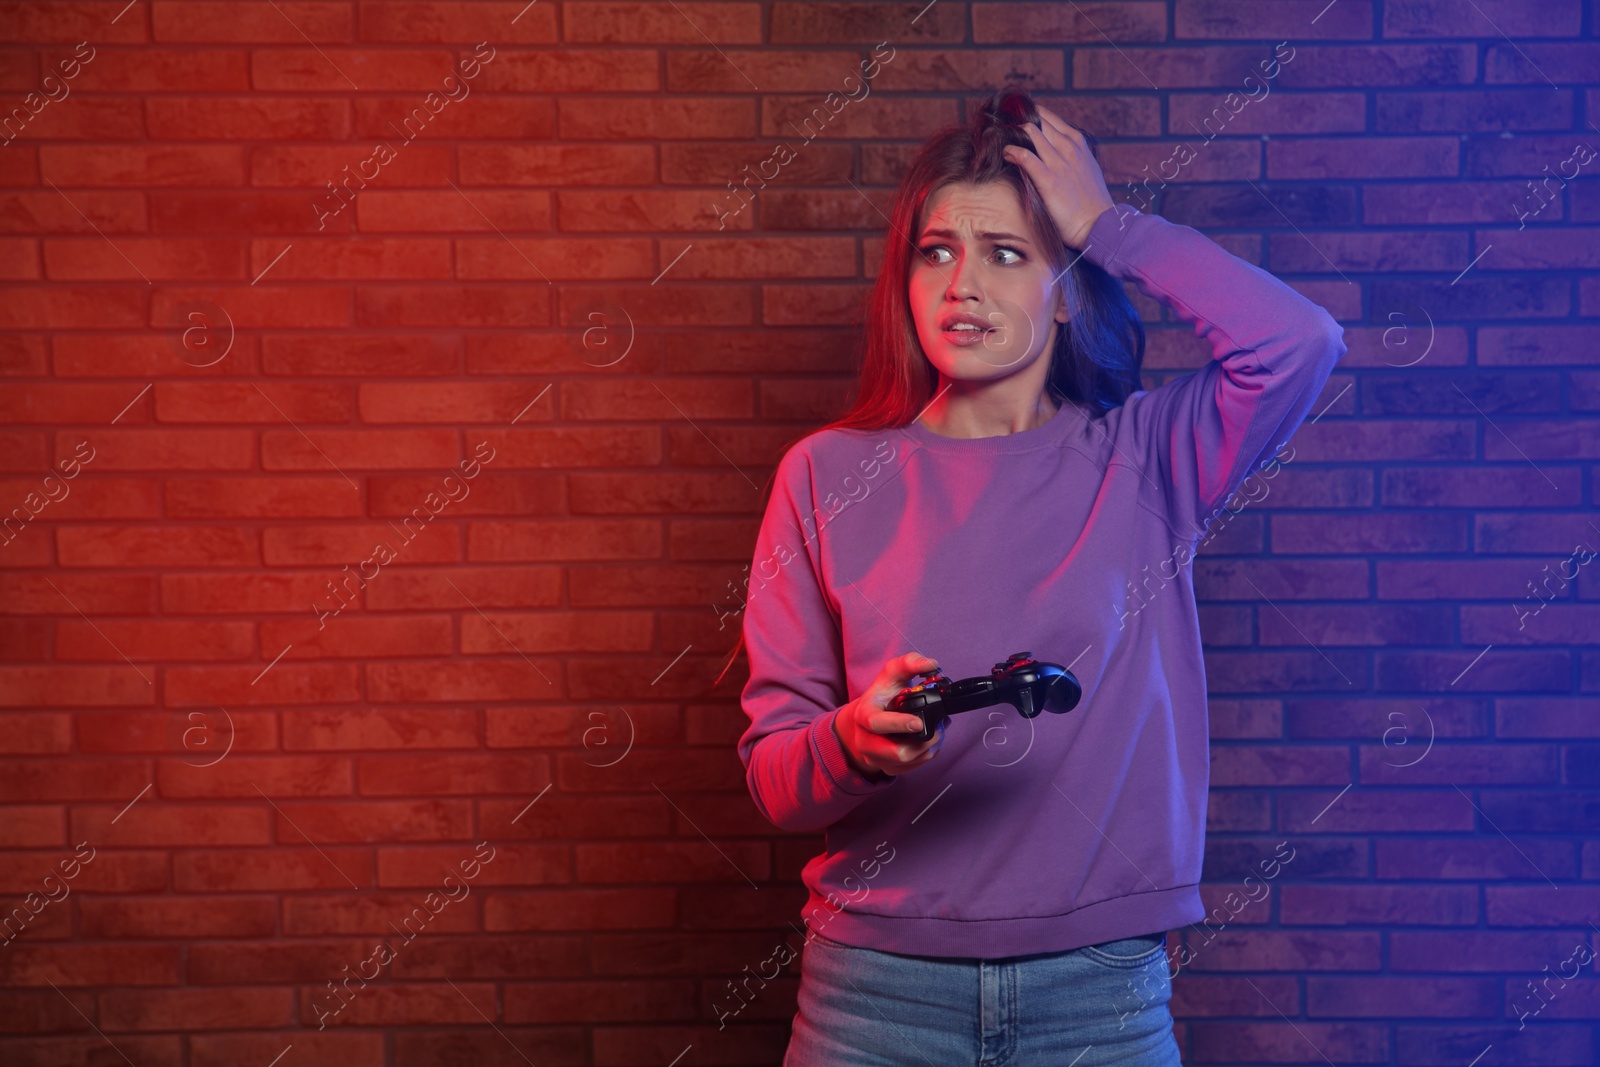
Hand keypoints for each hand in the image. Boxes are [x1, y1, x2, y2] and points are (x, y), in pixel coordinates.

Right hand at [833, 652, 946, 779]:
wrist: (868, 719)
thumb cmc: (883, 695)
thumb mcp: (892, 674)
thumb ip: (909, 663)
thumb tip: (931, 664)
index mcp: (863, 715)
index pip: (876, 724)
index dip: (899, 724)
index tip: (918, 722)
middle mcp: (865, 740)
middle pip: (897, 753)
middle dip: (924, 742)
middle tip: (940, 727)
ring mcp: (876, 757)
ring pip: (909, 761)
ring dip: (930, 747)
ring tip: (938, 730)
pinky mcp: (888, 768)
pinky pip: (913, 767)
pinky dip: (927, 754)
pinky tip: (930, 739)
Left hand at [1001, 104, 1115, 251]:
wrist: (1099, 223)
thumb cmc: (1091, 200)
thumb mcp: (1086, 167)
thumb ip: (1072, 154)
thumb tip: (1054, 148)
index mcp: (1077, 142)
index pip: (1049, 118)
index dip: (1031, 115)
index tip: (1015, 117)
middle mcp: (1068, 147)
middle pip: (1039, 121)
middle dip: (1018, 120)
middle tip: (1002, 125)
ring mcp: (1058, 162)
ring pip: (1032, 133)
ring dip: (1013, 133)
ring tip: (1002, 138)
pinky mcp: (1048, 179)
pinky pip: (1025, 157)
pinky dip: (1013, 152)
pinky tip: (1006, 153)